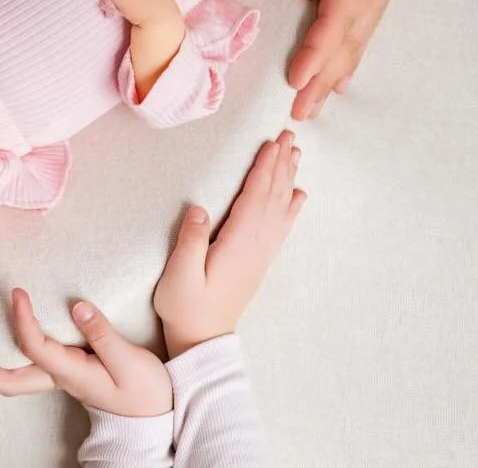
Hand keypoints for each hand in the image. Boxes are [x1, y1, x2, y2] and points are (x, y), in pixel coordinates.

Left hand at [0, 288, 172, 416]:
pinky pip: (21, 366)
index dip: (22, 320)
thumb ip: (102, 333)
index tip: (18, 292)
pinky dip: (0, 356)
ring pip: (8, 377)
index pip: (34, 348)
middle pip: (4, 381)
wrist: (155, 414)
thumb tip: (76, 306)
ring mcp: (56, 377)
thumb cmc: (143, 389)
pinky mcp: (61, 371)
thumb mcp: (129, 361)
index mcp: (70, 374)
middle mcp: (56, 378)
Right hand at [153, 132, 305, 357]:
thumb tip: (200, 208)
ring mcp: (260, 254)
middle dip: (281, 164)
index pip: (255, 197)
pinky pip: (281, 227)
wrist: (203, 341)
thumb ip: (191, 241)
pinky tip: (298, 195)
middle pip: (273, 196)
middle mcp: (256, 246)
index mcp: (238, 244)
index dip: (264, 168)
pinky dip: (291, 207)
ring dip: (288, 178)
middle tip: (289, 135)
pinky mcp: (258, 260)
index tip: (272, 143)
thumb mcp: (179, 275)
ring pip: (280, 207)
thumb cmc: (186, 307)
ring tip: (296, 154)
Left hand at [286, 0, 477, 119]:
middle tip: (301, 113)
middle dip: (323, 77)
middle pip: (348, 40)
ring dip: (336, 69)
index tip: (296, 81)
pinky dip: (350, 49)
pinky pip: (362, 22)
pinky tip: (343, 67)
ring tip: (318, 100)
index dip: (315, 52)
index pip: (335, 18)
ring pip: (357, 36)